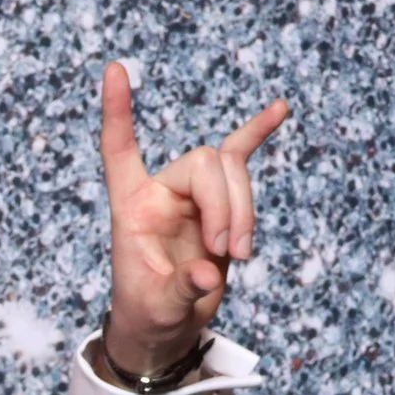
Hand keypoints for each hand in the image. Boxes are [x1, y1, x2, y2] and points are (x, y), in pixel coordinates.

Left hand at [99, 61, 290, 378]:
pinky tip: (280, 109)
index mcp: (131, 207)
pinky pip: (242, 157)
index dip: (117, 113)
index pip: (120, 150)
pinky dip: (259, 134)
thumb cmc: (150, 314)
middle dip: (226, 205)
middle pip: (204, 164)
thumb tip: (209, 273)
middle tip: (229, 252)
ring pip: (232, 170)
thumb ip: (181, 288)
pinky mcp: (222, 202)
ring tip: (240, 253)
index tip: (114, 69)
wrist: (167, 326)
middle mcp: (160, 191)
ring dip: (246, 209)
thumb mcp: (159, 308)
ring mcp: (193, 194)